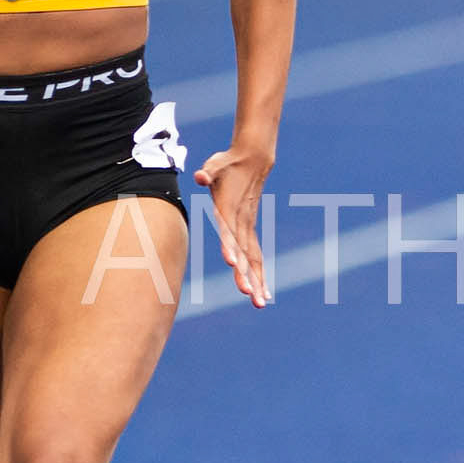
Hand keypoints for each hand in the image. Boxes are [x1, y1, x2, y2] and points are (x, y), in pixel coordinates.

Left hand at [194, 145, 272, 308]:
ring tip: (259, 303)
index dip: (230, 246)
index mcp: (230, 208)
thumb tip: (199, 176)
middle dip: (245, 274)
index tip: (231, 263)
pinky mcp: (250, 231)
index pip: (229, 230)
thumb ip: (207, 172)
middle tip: (248, 295)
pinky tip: (263, 295)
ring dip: (256, 281)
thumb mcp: (215, 164)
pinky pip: (256, 257)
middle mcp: (241, 221)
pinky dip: (259, 275)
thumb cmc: (228, 163)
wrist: (253, 159)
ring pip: (253, 258)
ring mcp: (248, 227)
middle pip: (244, 251)